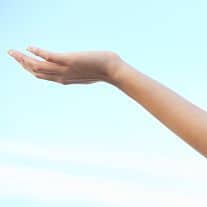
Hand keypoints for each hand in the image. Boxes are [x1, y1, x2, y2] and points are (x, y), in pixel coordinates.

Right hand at [7, 46, 122, 84]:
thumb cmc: (104, 70)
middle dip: (22, 63)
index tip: (21, 61)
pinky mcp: (69, 61)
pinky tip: (30, 47)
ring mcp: (65, 69)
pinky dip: (38, 52)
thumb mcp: (86, 71)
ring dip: (23, 58)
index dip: (29, 69)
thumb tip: (77, 64)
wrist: (114, 71)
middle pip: (36, 72)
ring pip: (38, 66)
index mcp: (65, 79)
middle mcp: (62, 76)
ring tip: (13, 51)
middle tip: (11, 54)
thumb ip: (77, 70)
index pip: (42, 76)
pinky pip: (49, 57)